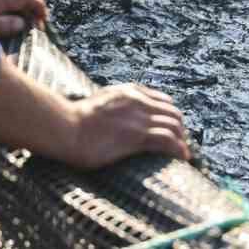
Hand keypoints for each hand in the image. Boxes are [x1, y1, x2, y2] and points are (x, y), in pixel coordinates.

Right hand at [62, 84, 189, 168]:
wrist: (65, 126)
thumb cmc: (76, 119)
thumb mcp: (102, 101)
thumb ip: (117, 103)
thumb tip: (120, 115)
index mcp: (130, 92)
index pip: (163, 101)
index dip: (170, 116)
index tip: (172, 130)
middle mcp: (138, 101)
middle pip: (173, 113)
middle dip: (180, 129)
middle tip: (179, 145)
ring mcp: (138, 118)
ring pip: (174, 125)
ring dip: (182, 140)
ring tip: (183, 153)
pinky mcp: (135, 136)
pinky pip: (167, 140)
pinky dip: (179, 148)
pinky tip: (183, 157)